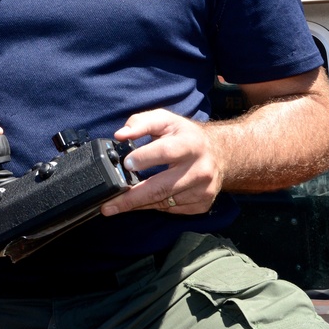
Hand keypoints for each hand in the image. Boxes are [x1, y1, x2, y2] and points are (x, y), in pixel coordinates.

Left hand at [99, 109, 222, 216]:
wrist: (219, 153)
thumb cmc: (185, 136)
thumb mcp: (165, 120)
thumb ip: (140, 123)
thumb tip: (120, 135)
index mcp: (191, 144)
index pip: (166, 152)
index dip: (145, 158)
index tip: (126, 164)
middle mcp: (200, 169)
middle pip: (162, 187)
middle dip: (131, 198)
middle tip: (108, 204)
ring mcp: (203, 190)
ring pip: (163, 202)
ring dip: (138, 204)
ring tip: (117, 205)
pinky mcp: (202, 204)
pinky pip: (171, 209)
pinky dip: (153, 206)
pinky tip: (142, 202)